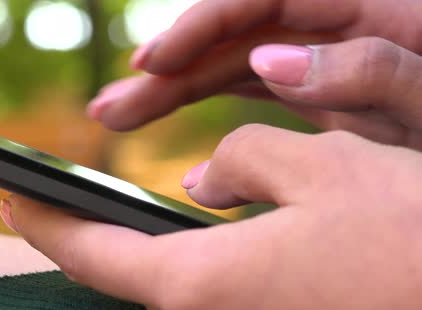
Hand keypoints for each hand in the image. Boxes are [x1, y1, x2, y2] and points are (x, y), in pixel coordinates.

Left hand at [0, 126, 421, 309]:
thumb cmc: (410, 240)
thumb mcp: (320, 166)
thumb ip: (244, 161)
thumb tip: (206, 179)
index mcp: (203, 282)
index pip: (91, 251)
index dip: (46, 221)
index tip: (11, 199)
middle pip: (127, 274)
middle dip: (93, 236)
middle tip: (65, 203)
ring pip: (174, 286)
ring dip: (147, 251)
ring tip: (126, 219)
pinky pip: (217, 300)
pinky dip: (196, 267)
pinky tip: (207, 243)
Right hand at [87, 0, 421, 149]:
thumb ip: (370, 67)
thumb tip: (275, 64)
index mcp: (365, 6)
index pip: (261, 1)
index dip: (199, 26)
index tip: (153, 63)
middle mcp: (330, 29)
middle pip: (229, 38)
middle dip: (165, 73)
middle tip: (108, 109)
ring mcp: (317, 64)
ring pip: (226, 69)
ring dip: (168, 95)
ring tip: (116, 116)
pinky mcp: (312, 94)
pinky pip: (244, 93)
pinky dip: (204, 111)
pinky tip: (173, 129)